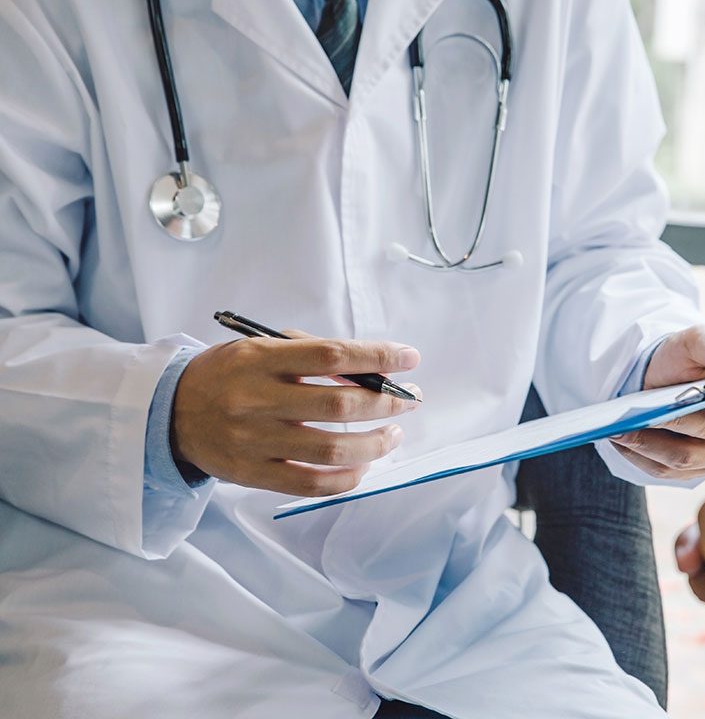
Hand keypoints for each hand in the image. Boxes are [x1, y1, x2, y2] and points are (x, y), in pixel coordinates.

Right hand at [172, 334, 421, 495]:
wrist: (168, 413)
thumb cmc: (227, 374)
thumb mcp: (259, 348)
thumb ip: (309, 353)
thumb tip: (370, 368)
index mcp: (260, 359)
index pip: (331, 355)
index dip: (377, 357)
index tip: (408, 358)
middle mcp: (256, 399)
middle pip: (338, 405)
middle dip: (386, 402)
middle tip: (409, 399)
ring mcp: (254, 441)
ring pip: (330, 449)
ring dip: (374, 443)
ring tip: (392, 434)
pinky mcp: (252, 474)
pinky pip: (310, 484)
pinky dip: (346, 478)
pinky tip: (364, 465)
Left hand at [611, 325, 704, 480]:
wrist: (660, 379)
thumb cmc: (684, 358)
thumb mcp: (696, 343)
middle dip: (677, 421)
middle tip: (645, 414)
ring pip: (685, 457)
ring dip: (650, 444)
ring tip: (620, 430)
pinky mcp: (695, 471)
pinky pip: (666, 470)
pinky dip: (640, 456)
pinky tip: (619, 441)